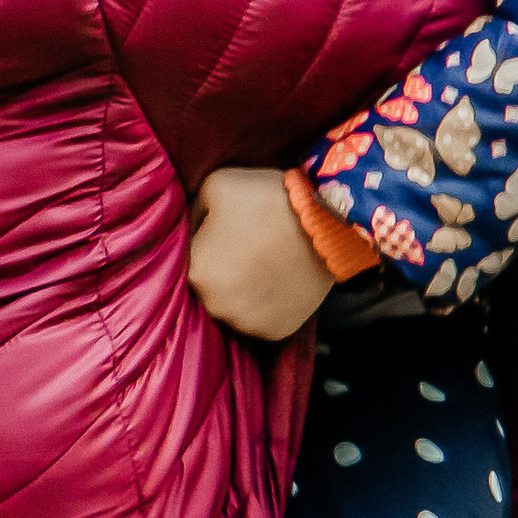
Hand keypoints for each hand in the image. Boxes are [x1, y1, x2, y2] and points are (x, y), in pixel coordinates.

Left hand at [187, 167, 335, 341]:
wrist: (326, 221)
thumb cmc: (267, 199)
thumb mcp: (215, 186)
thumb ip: (192, 211)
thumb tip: (190, 228)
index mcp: (196, 273)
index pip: (192, 261)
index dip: (209, 244)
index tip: (227, 232)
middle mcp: (216, 307)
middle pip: (212, 288)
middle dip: (225, 270)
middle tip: (249, 248)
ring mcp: (248, 324)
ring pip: (236, 308)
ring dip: (245, 291)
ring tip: (265, 264)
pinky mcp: (276, 332)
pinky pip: (263, 320)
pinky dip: (268, 305)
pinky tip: (278, 281)